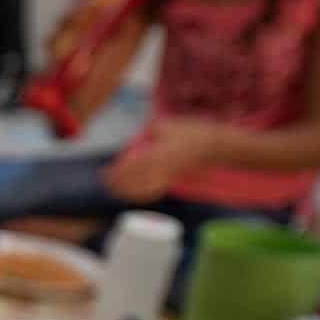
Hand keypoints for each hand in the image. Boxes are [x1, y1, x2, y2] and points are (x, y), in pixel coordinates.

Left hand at [103, 118, 217, 202]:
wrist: (214, 145)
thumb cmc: (190, 132)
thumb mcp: (166, 124)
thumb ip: (148, 130)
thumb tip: (135, 139)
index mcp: (157, 153)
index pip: (130, 167)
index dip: (116, 172)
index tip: (104, 173)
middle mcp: (161, 167)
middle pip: (134, 181)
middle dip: (118, 184)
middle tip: (106, 184)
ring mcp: (168, 175)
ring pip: (144, 188)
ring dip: (128, 191)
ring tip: (116, 190)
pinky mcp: (174, 179)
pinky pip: (156, 190)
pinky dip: (143, 194)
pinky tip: (136, 195)